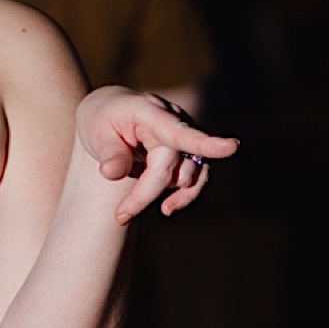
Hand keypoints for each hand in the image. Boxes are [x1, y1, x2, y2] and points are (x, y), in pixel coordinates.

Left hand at [77, 87, 238, 221]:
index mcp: (149, 111)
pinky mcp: (190, 151)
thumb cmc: (103, 122)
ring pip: (189, 175)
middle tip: (120, 216)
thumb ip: (108, 153)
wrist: (111, 114)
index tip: (232, 147)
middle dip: (144, 193)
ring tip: (127, 212)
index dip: (204, 142)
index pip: (177, 131)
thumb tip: (112, 173)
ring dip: (166, 196)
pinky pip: (197, 179)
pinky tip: (166, 207)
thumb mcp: (96, 133)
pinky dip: (184, 196)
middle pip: (170, 167)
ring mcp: (186, 135)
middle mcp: (175, 120)